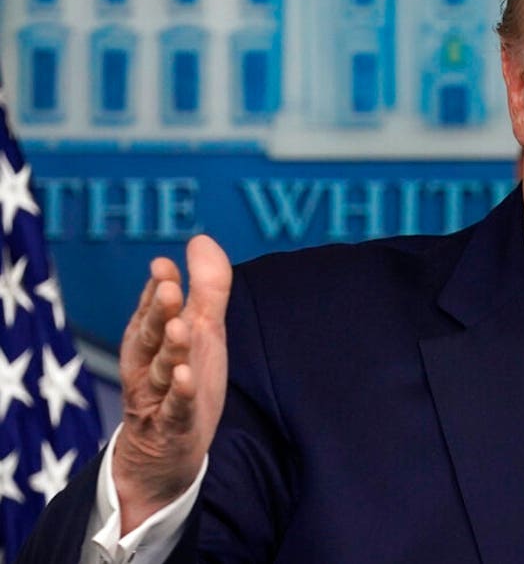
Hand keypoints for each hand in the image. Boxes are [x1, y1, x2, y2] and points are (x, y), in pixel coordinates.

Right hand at [112, 235, 230, 533]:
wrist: (165, 454)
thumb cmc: (185, 382)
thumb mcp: (201, 332)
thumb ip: (205, 288)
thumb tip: (200, 239)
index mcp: (152, 340)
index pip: (153, 310)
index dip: (159, 289)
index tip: (165, 266)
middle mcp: (148, 365)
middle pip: (151, 336)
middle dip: (159, 312)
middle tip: (168, 288)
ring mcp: (158, 397)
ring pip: (161, 370)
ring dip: (171, 349)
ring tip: (180, 328)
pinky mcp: (172, 427)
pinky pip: (175, 409)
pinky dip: (180, 394)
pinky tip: (186, 377)